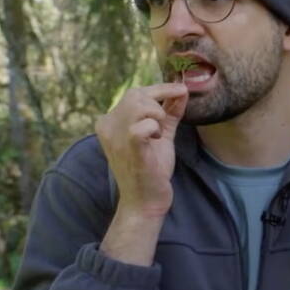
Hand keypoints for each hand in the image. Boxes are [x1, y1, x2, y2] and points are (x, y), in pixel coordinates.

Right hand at [95, 83, 188, 218]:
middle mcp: (108, 126)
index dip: (160, 88)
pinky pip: (144, 124)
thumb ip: (169, 113)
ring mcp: (116, 137)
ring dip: (158, 115)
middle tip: (169, 120)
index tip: (181, 89)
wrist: (145, 201)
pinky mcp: (129, 148)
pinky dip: (156, 128)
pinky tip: (156, 140)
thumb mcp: (160, 135)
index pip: (134, 93)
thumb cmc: (151, 168)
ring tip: (159, 133)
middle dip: (161, 101)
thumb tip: (182, 92)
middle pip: (136, 95)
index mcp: (110, 121)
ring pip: (140, 105)